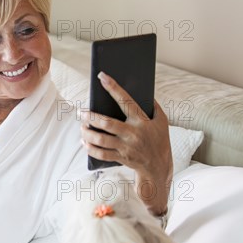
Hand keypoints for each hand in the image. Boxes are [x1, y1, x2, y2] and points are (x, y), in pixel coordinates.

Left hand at [80, 72, 171, 214]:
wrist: (159, 166)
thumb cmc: (159, 139)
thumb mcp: (161, 121)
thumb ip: (153, 106)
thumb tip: (143, 90)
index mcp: (142, 121)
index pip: (126, 101)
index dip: (114, 88)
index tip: (102, 77)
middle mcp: (133, 134)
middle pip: (107, 123)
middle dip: (91, 117)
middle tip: (81, 112)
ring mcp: (126, 147)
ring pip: (101, 140)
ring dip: (87, 133)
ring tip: (81, 127)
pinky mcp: (121, 157)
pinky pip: (102, 154)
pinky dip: (90, 148)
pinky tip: (84, 142)